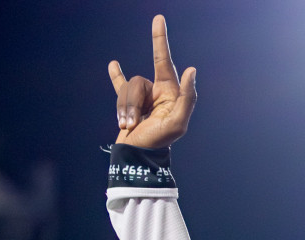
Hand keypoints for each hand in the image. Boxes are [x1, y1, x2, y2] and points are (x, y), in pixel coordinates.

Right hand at [108, 15, 197, 148]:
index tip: (158, 18)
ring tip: (127, 126)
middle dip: (132, 102)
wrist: (138, 157)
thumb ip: (187, 98)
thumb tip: (191, 71)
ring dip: (124, 109)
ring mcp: (143, 98)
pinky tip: (113, 65)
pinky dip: (116, 76)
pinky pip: (120, 85)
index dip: (160, 40)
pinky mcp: (128, 104)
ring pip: (126, 88)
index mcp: (171, 93)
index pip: (164, 61)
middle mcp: (157, 92)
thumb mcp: (177, 123)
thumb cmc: (159, 142)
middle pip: (138, 81)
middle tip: (133, 123)